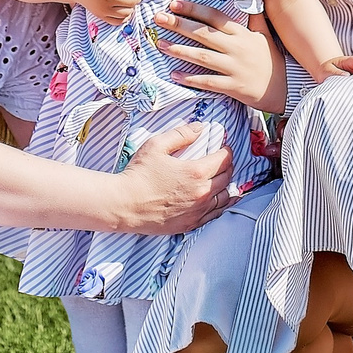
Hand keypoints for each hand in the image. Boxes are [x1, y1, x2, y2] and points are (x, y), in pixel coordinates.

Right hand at [118, 121, 232, 234]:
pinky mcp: (191, 224)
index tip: (225, 148)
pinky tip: (218, 200)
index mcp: (196, 172)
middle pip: (227, 178)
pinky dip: (220, 205)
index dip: (227, 151)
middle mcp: (202, 193)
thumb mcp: (157, 145)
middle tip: (223, 162)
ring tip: (223, 180)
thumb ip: (181, 134)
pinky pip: (215, 215)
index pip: (224, 160)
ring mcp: (197, 211)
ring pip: (224, 198)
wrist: (124, 204)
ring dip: (226, 187)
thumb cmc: (138, 175)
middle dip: (228, 167)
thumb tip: (199, 128)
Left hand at [157, 0, 281, 109]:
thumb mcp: (265, 35)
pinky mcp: (233, 86)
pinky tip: (174, 74)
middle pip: (204, 34)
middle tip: (159, 18)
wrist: (284, 90)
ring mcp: (235, 68)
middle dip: (180, 25)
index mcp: (242, 34)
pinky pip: (209, 82)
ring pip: (203, 57)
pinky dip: (191, 79)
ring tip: (161, 44)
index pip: (215, 17)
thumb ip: (255, 15)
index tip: (175, 3)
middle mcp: (237, 48)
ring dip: (181, 50)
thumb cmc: (271, 61)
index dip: (195, 9)